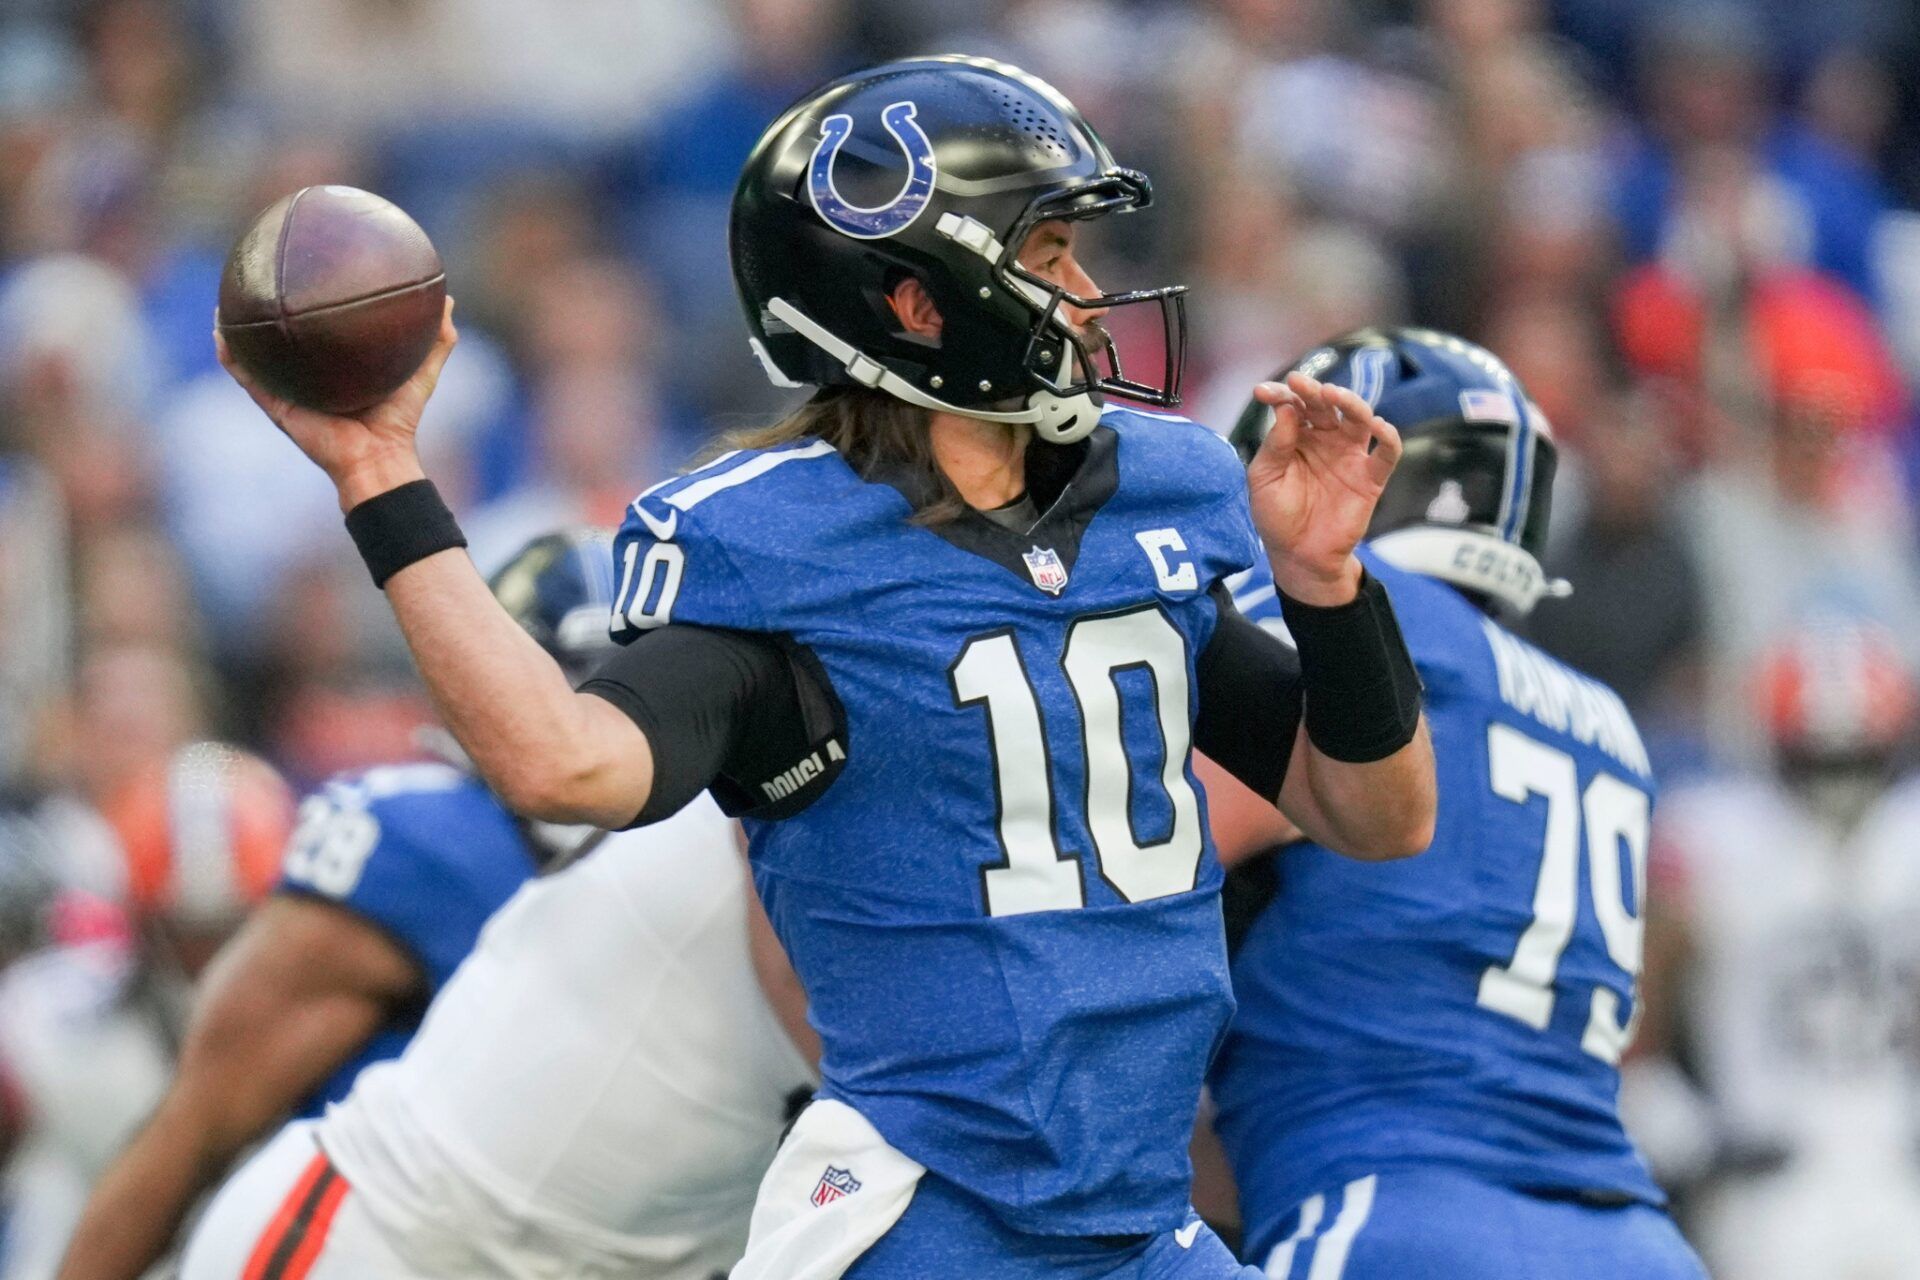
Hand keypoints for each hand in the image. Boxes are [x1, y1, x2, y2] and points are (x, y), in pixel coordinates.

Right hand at [214, 298, 458, 510]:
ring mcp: (288, 389)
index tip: (305, 271)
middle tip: (258, 276)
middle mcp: (308, 377)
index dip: (310, 306)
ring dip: (237, 328)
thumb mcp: (422, 372)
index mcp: (336, 368)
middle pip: (283, 339)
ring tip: (224, 298)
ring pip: (255, 353)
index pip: (319, 332)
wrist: (378, 458)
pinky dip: (231, 354)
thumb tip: (448, 300)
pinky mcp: (276, 404)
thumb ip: (438, 340)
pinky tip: (220, 330)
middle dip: (269, 310)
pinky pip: (246, 375)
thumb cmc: (399, 420)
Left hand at [1245, 370, 1402, 605]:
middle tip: (1299, 382)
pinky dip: (1388, 435)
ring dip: (1349, 402)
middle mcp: (1324, 439)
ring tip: (1333, 394)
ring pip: (1358, 418)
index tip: (1263, 391)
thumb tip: (1285, 408)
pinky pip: (1387, 451)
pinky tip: (1377, 424)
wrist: (1298, 555)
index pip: (1292, 406)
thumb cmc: (1276, 515)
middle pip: (1324, 406)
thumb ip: (1275, 445)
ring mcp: (1349, 456)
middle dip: (1312, 391)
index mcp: (1295, 437)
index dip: (1280, 394)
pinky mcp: (1371, 477)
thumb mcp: (1264, 479)